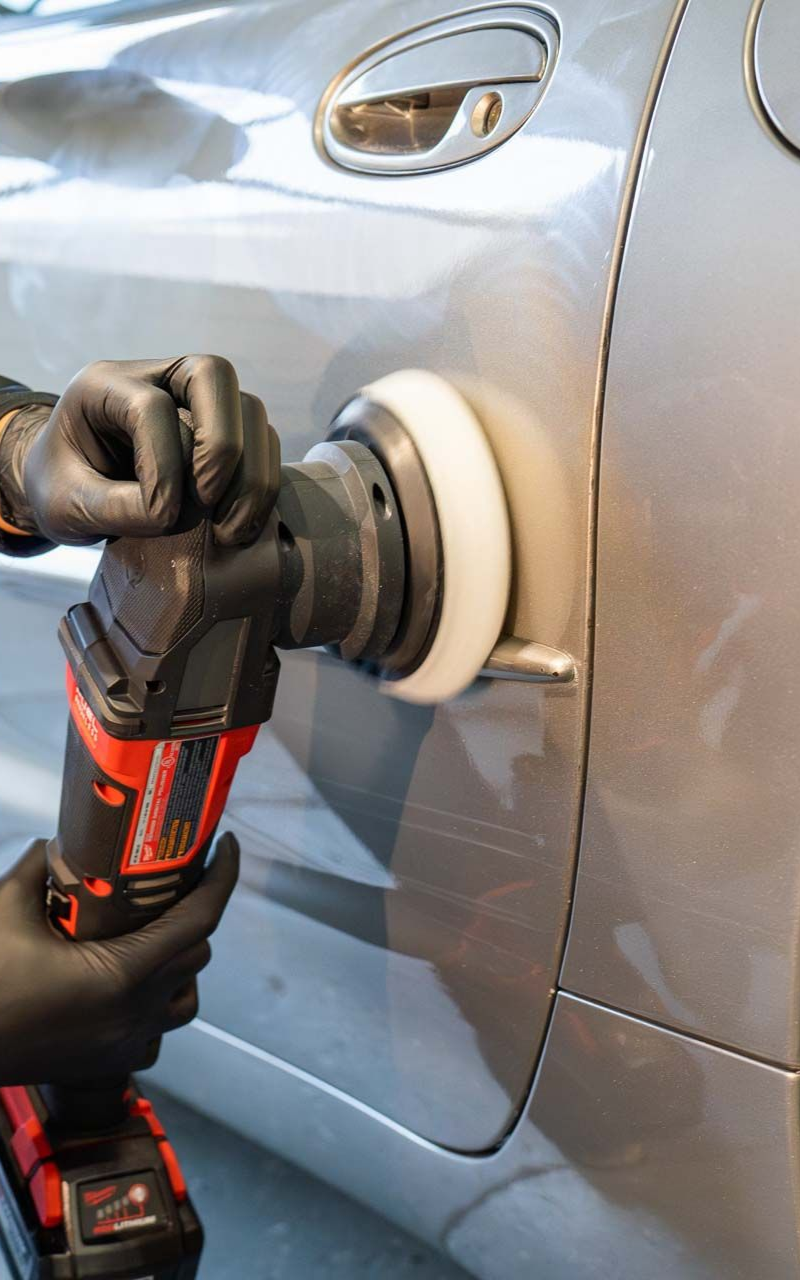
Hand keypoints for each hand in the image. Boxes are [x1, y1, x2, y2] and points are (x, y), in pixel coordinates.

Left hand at [0, 356, 278, 545]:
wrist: (67, 489)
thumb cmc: (60, 489)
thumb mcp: (65, 506)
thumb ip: (112, 508)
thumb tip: (172, 515)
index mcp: (104, 384)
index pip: (149, 406)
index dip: (163, 464)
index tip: (161, 517)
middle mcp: (156, 377)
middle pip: (214, 375)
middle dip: (221, 445)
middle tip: (208, 503)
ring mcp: (195, 400)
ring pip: (250, 408)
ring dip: (251, 471)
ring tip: (231, 528)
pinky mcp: (222, 430)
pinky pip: (262, 442)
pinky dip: (261, 483)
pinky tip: (242, 525)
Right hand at [0, 832, 239, 1085]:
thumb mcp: (7, 910)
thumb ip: (40, 868)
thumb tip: (59, 844)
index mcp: (123, 974)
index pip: (199, 919)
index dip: (222, 877)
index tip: (228, 846)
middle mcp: (135, 1013)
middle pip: (197, 954)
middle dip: (193, 915)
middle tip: (171, 888)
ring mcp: (125, 1043)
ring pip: (186, 1000)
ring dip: (179, 966)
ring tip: (152, 937)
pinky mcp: (108, 1064)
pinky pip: (156, 1035)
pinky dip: (155, 1009)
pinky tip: (130, 988)